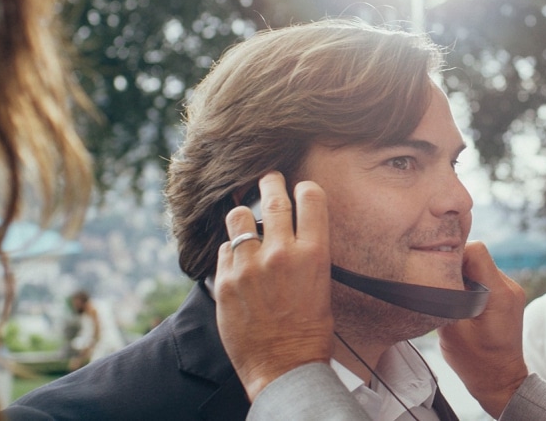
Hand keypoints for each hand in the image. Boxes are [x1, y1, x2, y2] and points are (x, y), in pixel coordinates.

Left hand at [215, 171, 335, 399]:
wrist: (284, 368)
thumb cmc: (310, 331)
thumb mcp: (321, 285)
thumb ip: (306, 253)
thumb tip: (294, 230)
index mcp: (313, 253)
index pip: (310, 197)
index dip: (305, 188)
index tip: (301, 188)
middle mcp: (281, 253)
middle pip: (273, 198)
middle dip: (271, 183)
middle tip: (269, 178)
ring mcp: (249, 266)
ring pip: (239, 217)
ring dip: (244, 216)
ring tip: (245, 220)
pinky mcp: (224, 281)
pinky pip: (224, 251)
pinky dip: (231, 253)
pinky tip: (238, 264)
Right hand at [438, 241, 528, 417]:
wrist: (501, 381)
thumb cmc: (476, 362)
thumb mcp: (451, 331)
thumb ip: (443, 298)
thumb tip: (431, 275)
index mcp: (498, 294)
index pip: (476, 250)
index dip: (452, 253)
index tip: (437, 268)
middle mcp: (509, 287)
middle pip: (478, 256)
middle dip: (455, 266)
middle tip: (440, 284)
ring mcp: (511, 291)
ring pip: (480, 267)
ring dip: (463, 277)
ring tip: (450, 297)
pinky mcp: (507, 297)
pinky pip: (486, 279)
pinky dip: (471, 285)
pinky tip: (460, 303)